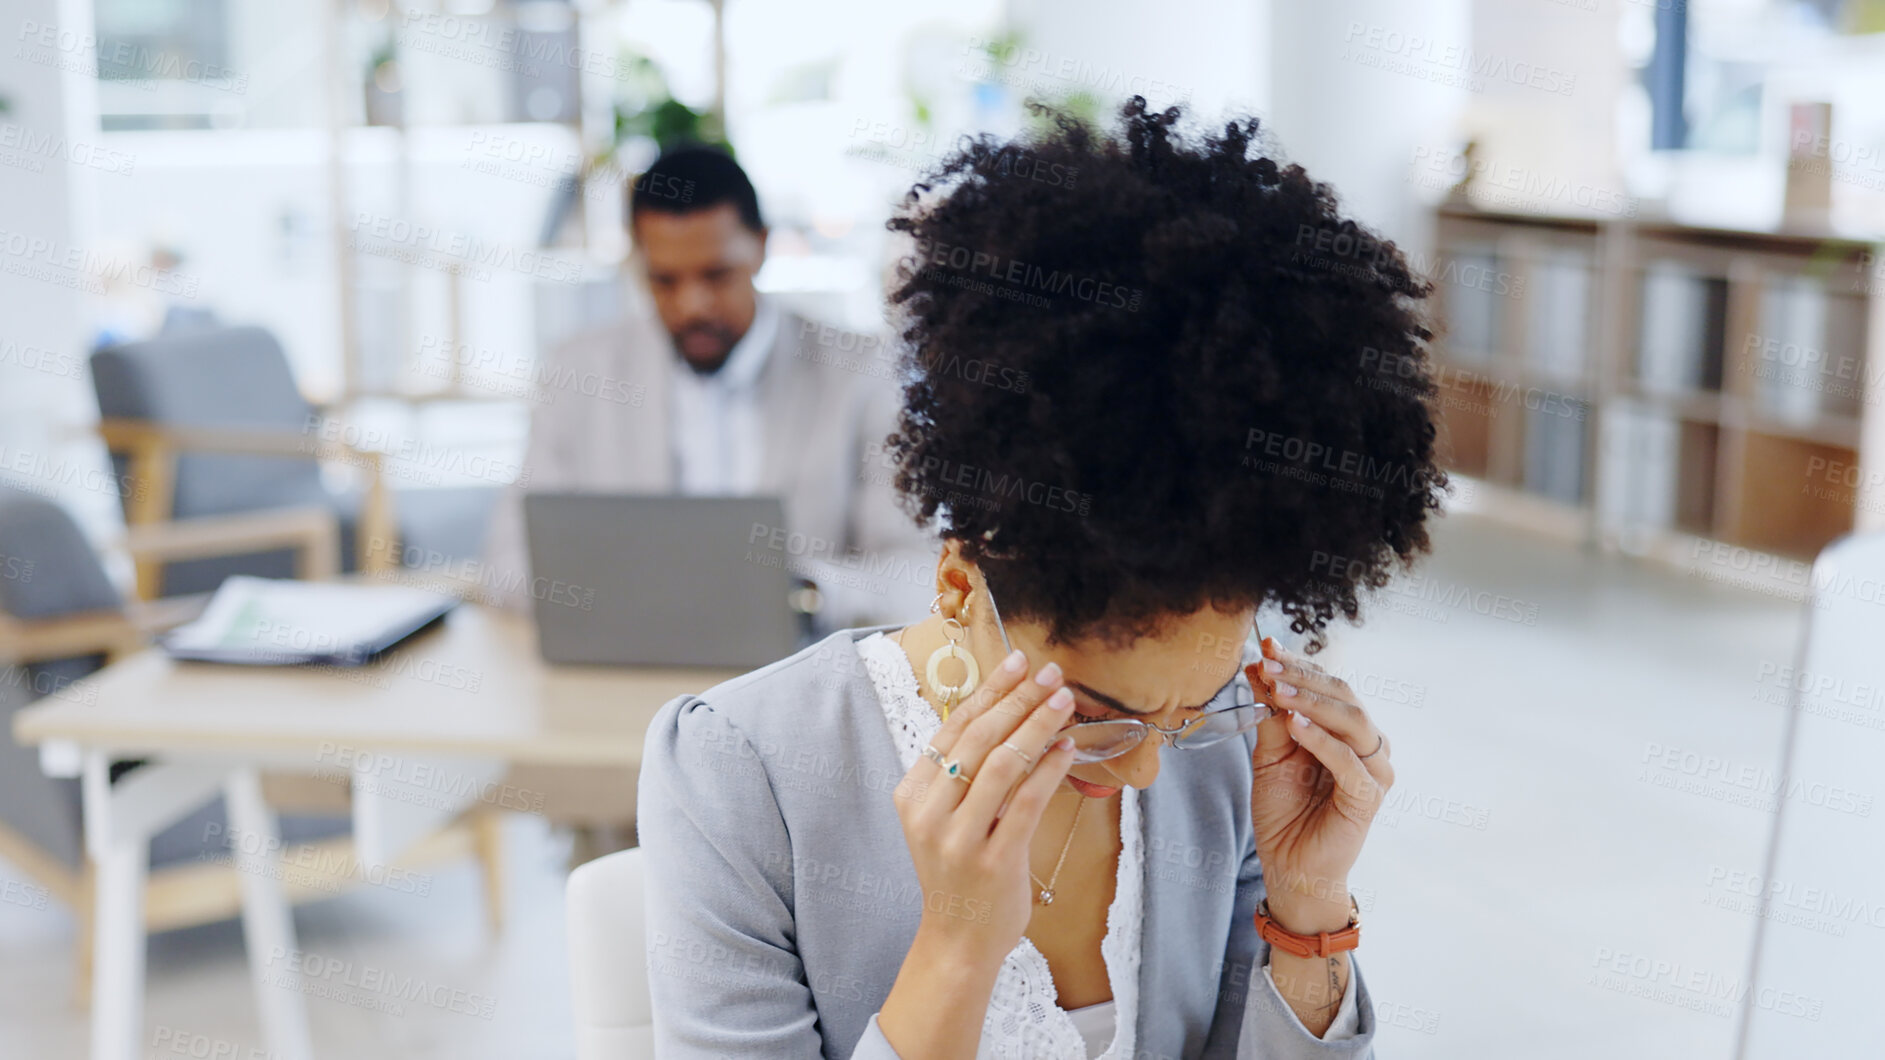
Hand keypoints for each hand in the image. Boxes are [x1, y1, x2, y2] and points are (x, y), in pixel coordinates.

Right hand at [890, 648, 1079, 965]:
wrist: (957, 939)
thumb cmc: (958, 872)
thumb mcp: (942, 818)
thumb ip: (961, 773)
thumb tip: (1004, 712)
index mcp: (913, 794)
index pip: (954, 728)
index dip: (989, 691)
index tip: (1018, 662)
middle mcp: (930, 813)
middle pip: (978, 739)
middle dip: (1018, 698)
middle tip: (1050, 673)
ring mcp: (960, 838)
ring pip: (1003, 764)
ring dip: (1037, 725)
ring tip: (1063, 701)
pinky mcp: (994, 860)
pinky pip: (1027, 802)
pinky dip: (1049, 768)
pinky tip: (1067, 747)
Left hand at [1245, 636, 1392, 931]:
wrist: (1291, 866)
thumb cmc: (1284, 811)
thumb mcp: (1270, 754)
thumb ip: (1270, 713)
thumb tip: (1256, 665)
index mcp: (1347, 730)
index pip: (1327, 685)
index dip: (1298, 664)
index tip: (1265, 645)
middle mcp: (1368, 744)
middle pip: (1343, 696)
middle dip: (1302, 676)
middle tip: (1268, 663)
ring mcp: (1374, 770)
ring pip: (1352, 721)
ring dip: (1312, 701)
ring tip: (1277, 689)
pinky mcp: (1369, 797)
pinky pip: (1349, 762)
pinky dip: (1322, 739)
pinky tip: (1294, 724)